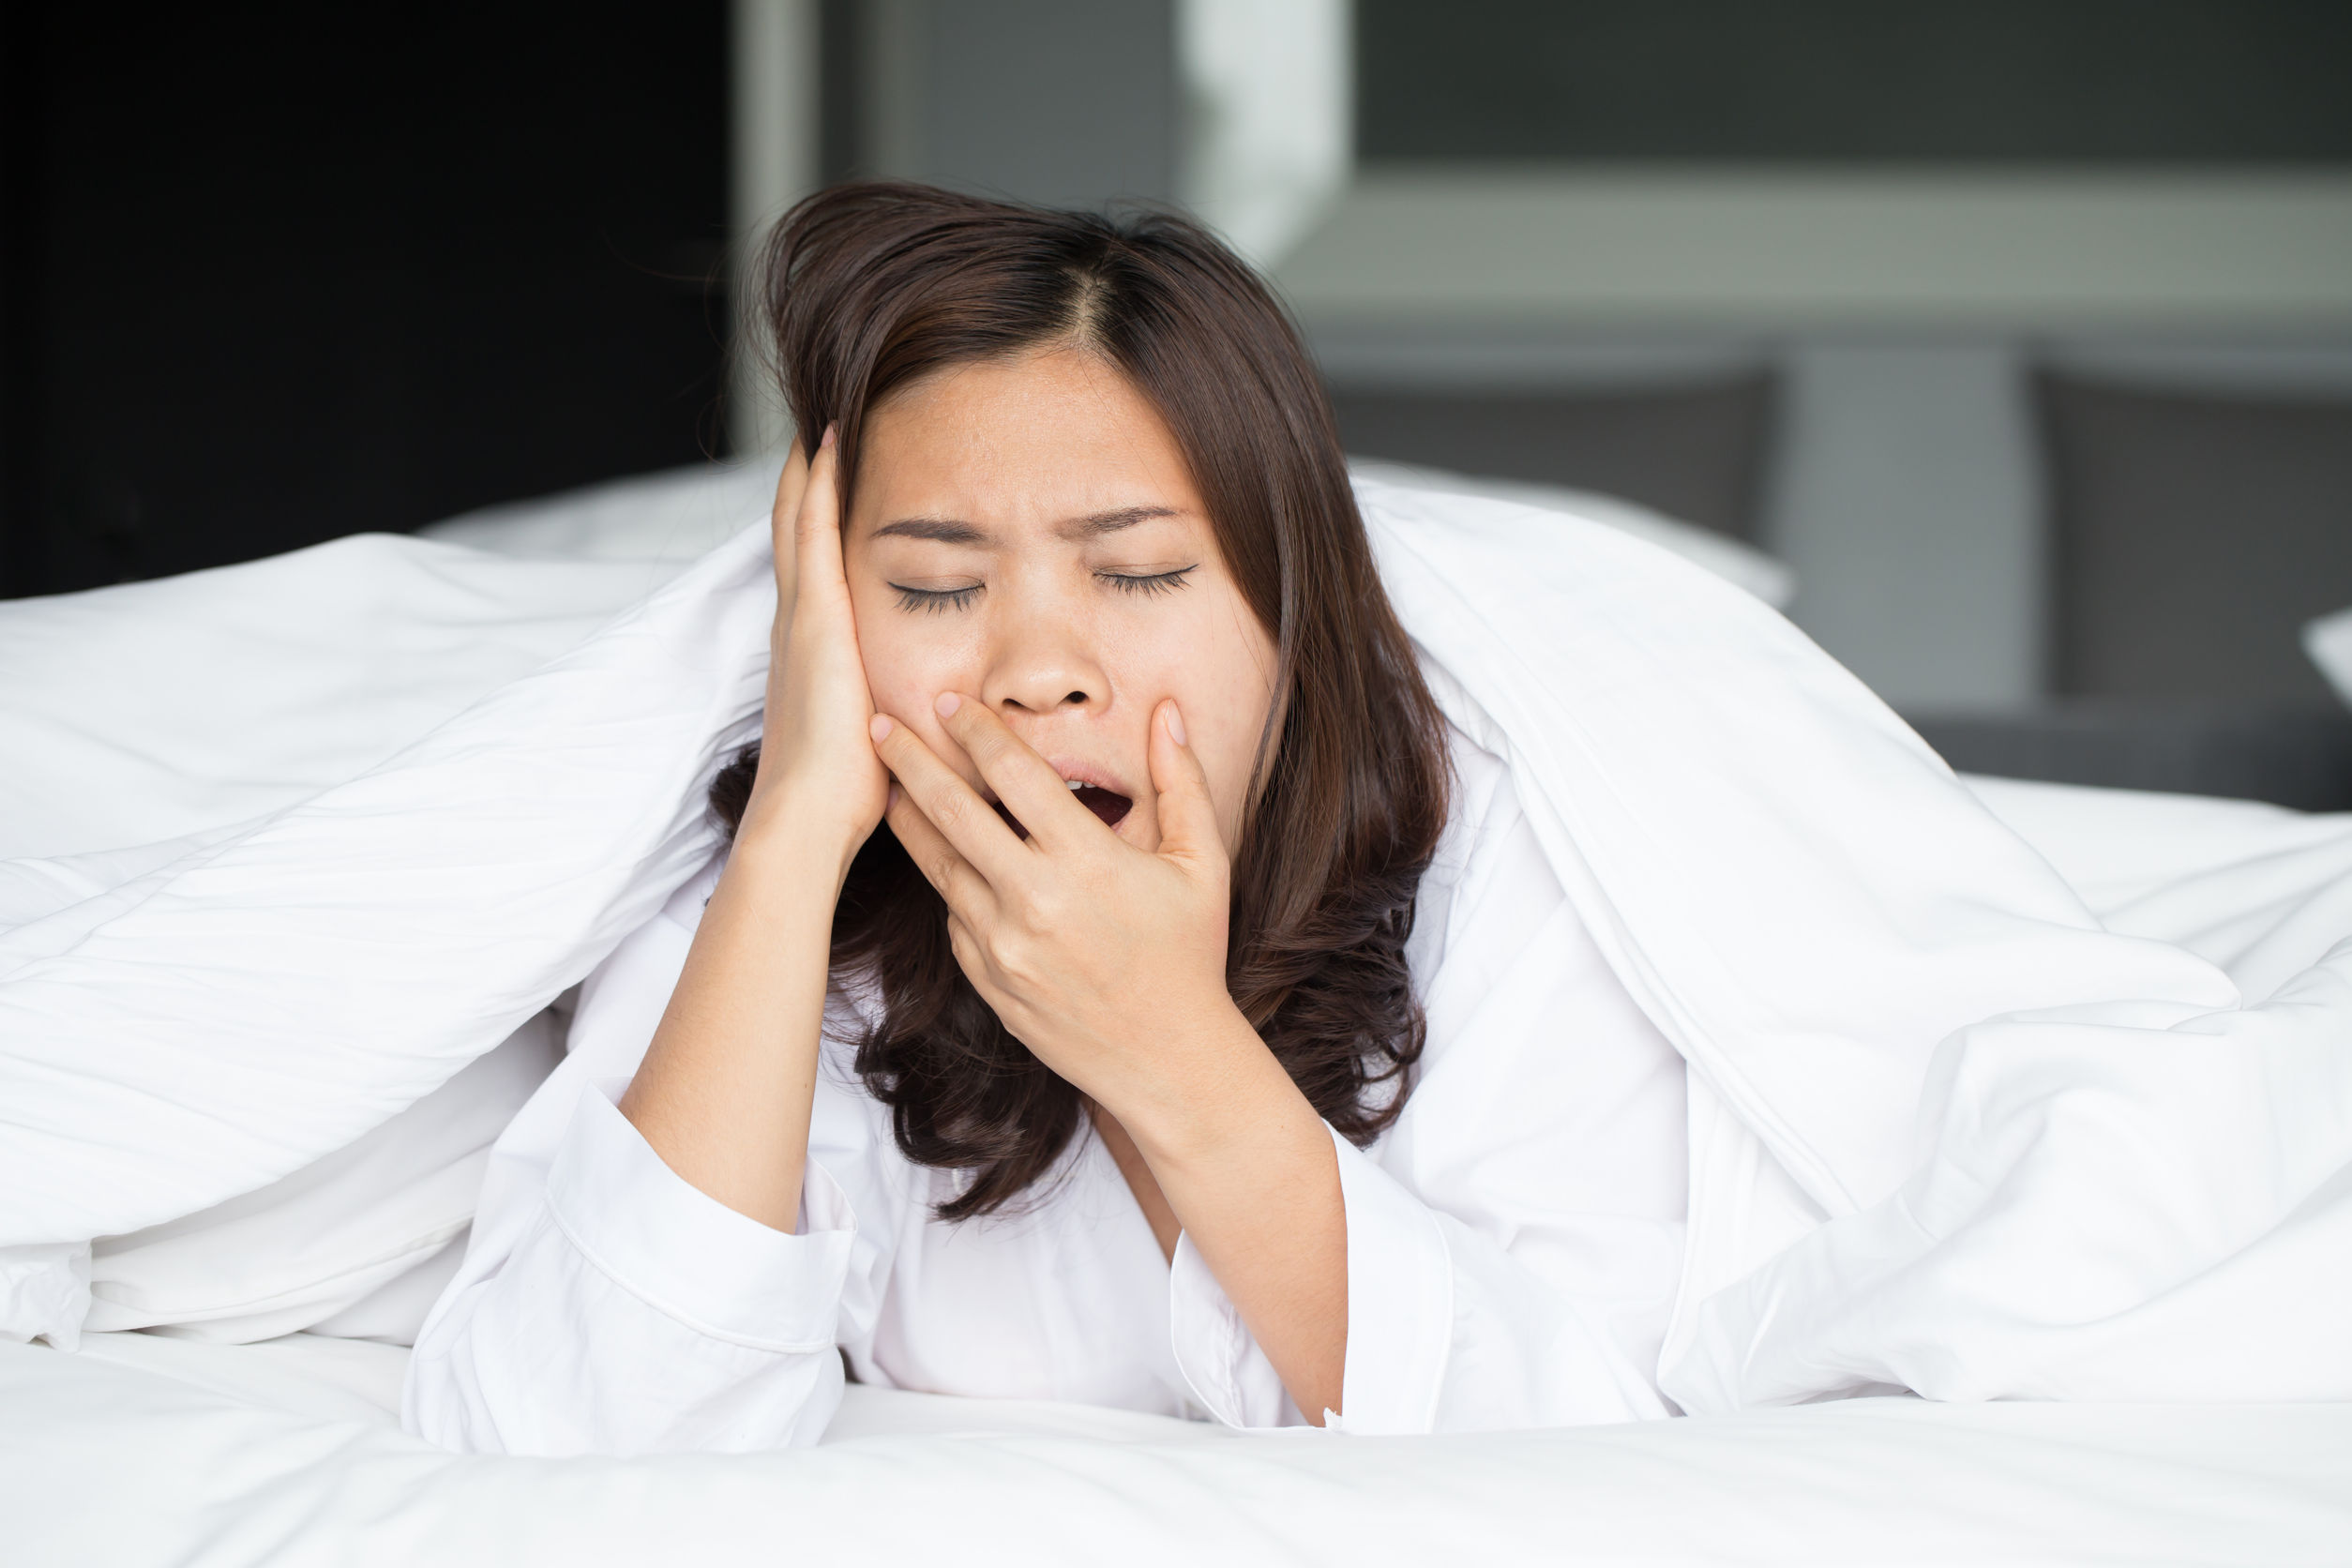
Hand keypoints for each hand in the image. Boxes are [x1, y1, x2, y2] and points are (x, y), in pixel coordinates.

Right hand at [744, 429, 886, 864]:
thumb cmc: (848, 797)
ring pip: (796, 520)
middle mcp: (799, 626)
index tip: (834, 486)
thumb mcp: (881, 738)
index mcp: (814, 653)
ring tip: (821, 418)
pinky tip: (825, 441)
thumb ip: (902, 715)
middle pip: (795, 532)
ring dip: (808, 469)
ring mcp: (802, 618)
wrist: (807, 816)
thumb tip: (949, 716)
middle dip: (805, 483)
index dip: (818, 527)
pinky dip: (814, 484)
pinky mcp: (813, 618)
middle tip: (816, 430)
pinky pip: (811, 532)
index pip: (815, 572)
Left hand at [870, 695, 1247, 1132]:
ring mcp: (1003, 945)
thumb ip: (1180, 781)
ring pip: (939, 866)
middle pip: (953, 812)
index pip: (1014, 774)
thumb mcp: (1201, 863)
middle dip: (911, 762)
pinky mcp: (987, 980)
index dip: (976, 731)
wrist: (1168, 1060)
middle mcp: (1035, 900)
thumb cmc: (1189, 956)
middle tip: (880, 727)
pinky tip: (945, 860)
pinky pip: (954, 918)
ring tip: (887, 786)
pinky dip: (948, 884)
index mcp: (1087, 861)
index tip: (950, 702)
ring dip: (909, 821)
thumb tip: (1167, 712)